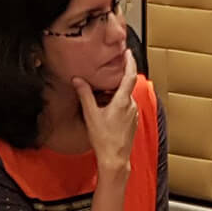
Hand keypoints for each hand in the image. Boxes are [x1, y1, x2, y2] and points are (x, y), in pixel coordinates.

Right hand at [72, 50, 139, 181]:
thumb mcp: (91, 114)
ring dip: (115, 94)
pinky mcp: (133, 122)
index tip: (128, 52)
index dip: (129, 62)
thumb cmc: (104, 139)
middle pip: (125, 87)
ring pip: (125, 97)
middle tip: (103, 76)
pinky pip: (126, 107)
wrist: (115, 158)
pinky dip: (117, 104)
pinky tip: (106, 110)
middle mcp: (131, 106)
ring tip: (101, 95)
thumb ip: (85, 94)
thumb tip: (77, 80)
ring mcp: (133, 114)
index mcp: (123, 101)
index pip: (129, 75)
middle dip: (115, 81)